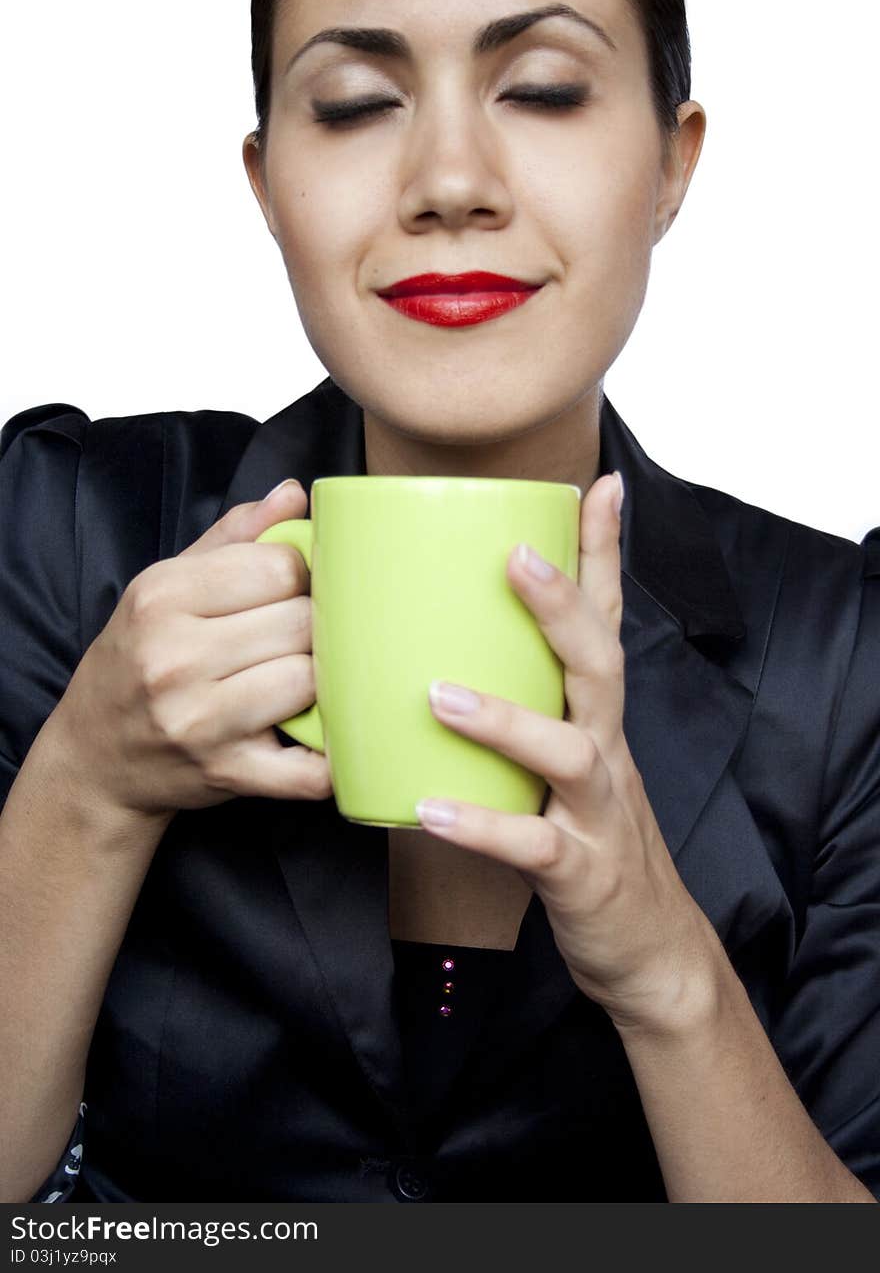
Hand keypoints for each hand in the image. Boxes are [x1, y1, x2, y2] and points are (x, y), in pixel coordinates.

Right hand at [48, 480, 332, 823]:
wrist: (94, 758)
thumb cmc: (137, 662)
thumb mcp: (164, 588)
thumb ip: (232, 538)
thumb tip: (293, 494)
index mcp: (162, 598)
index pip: (279, 566)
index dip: (301, 577)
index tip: (292, 593)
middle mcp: (175, 658)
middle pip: (302, 622)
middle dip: (313, 629)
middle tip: (300, 640)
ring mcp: (200, 721)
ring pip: (311, 680)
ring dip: (320, 682)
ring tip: (302, 680)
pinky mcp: (227, 773)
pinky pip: (308, 769)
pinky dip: (331, 761)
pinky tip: (329, 741)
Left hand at [416, 471, 720, 1034]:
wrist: (646, 946)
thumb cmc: (585, 839)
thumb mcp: (565, 762)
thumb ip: (525, 708)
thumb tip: (444, 657)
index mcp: (596, 717)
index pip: (607, 623)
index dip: (604, 556)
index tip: (597, 486)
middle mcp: (607, 750)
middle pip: (599, 664)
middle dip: (563, 606)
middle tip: (515, 557)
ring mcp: (600, 812)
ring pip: (568, 751)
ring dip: (507, 719)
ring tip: (438, 694)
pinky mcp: (582, 872)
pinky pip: (534, 847)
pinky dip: (483, 827)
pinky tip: (430, 811)